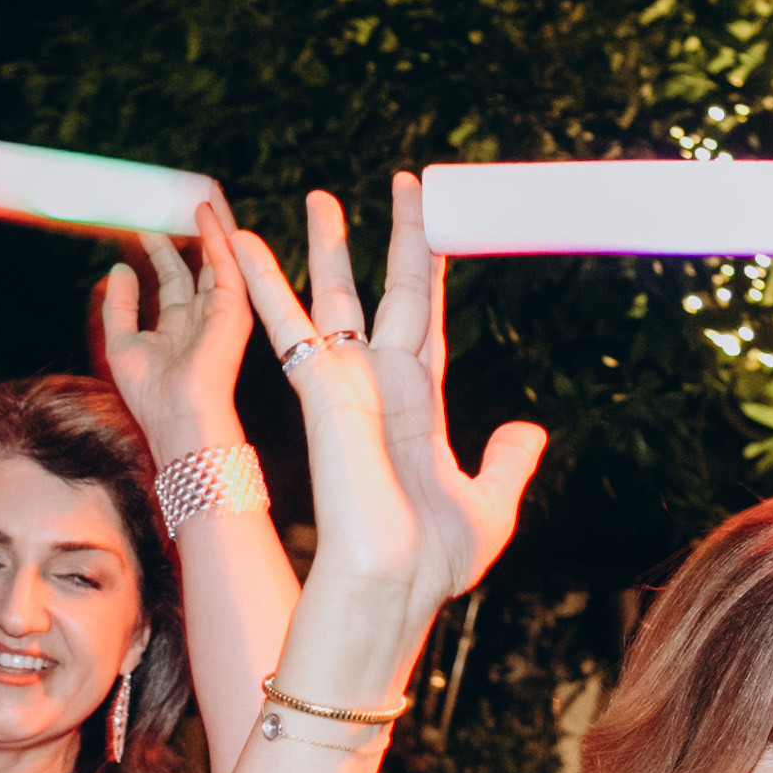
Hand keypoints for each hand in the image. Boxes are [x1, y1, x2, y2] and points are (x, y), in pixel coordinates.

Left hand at [93, 194, 256, 451]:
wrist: (177, 416)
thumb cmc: (151, 393)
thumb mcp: (122, 342)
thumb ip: (120, 307)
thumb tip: (119, 270)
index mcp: (180, 326)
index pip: (173, 278)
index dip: (161, 249)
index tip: (148, 222)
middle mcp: (204, 316)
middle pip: (200, 262)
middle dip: (193, 230)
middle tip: (182, 197)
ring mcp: (222, 311)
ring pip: (219, 256)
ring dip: (213, 223)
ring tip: (204, 190)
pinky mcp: (234, 308)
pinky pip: (226, 264)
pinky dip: (217, 236)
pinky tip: (206, 212)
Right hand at [238, 177, 544, 617]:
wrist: (391, 590)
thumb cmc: (429, 566)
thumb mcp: (488, 506)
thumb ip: (507, 462)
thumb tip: (530, 430)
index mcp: (417, 407)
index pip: (427, 321)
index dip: (432, 270)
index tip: (436, 223)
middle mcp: (380, 388)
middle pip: (391, 293)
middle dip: (396, 237)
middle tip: (404, 181)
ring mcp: (346, 386)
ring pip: (334, 298)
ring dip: (327, 245)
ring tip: (319, 195)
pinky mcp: (319, 391)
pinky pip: (285, 322)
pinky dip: (262, 280)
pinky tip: (241, 243)